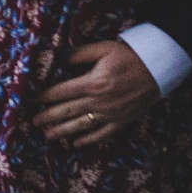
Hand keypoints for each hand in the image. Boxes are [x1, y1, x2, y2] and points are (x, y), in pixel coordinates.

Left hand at [34, 40, 160, 146]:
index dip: (46, 97)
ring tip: (47, 135)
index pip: (62, 92)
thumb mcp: (103, 48)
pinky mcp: (122, 120)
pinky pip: (102, 134)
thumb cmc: (130, 56)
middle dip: (48, 117)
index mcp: (93, 83)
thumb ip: (80, 54)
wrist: (159, 69)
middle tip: (32, 122)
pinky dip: (89, 140)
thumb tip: (62, 61)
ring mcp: (111, 113)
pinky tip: (76, 144)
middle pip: (67, 111)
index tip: (32, 100)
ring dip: (62, 131)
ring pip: (81, 125)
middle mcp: (99, 101)